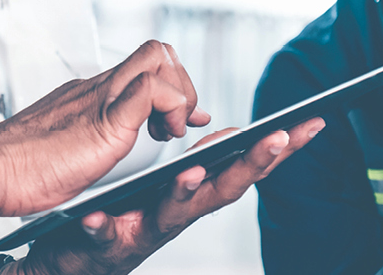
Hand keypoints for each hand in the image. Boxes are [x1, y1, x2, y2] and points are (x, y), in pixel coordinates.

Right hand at [0, 41, 212, 218]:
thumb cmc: (16, 169)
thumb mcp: (63, 148)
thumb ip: (83, 140)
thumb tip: (93, 149)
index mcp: (88, 95)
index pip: (141, 65)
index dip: (171, 85)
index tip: (180, 118)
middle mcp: (96, 89)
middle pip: (156, 51)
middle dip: (181, 84)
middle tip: (177, 123)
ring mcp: (101, 99)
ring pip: (159, 57)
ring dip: (179, 93)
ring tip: (168, 130)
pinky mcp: (105, 119)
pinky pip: (151, 89)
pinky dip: (170, 108)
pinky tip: (161, 136)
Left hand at [14, 120, 323, 274]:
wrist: (71, 263)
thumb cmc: (124, 223)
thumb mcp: (168, 194)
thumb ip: (197, 169)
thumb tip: (229, 136)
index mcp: (193, 197)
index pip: (243, 167)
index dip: (280, 149)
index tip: (311, 122)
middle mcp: (177, 216)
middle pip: (223, 189)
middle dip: (253, 164)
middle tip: (278, 138)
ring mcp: (144, 232)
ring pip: (171, 213)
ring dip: (183, 192)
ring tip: (189, 171)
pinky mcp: (105, 245)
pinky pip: (104, 236)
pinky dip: (103, 227)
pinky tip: (96, 217)